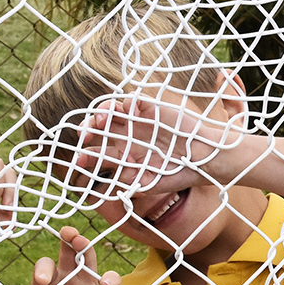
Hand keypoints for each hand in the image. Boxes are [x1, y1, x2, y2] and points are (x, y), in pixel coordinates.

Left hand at [13, 227, 120, 284]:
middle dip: (69, 238)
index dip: (44, 268)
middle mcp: (67, 279)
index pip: (46, 265)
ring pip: (89, 260)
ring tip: (81, 243)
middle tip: (67, 233)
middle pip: (69, 251)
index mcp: (47, 282)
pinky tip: (105, 284)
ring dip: (86, 248)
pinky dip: (112, 278)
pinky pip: (112, 282)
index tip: (42, 282)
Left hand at [73, 93, 243, 202]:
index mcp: (124, 156)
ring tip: (102, 118)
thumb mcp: (151, 183)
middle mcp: (127, 137)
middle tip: (85, 136)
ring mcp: (138, 122)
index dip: (85, 156)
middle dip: (88, 130)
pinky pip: (134, 101)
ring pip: (112, 111)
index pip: (97, 152)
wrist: (204, 160)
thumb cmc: (178, 174)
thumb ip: (131, 182)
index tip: (79, 162)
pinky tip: (125, 110)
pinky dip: (126, 102)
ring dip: (102, 113)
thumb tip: (111, 181)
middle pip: (99, 128)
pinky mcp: (152, 109)